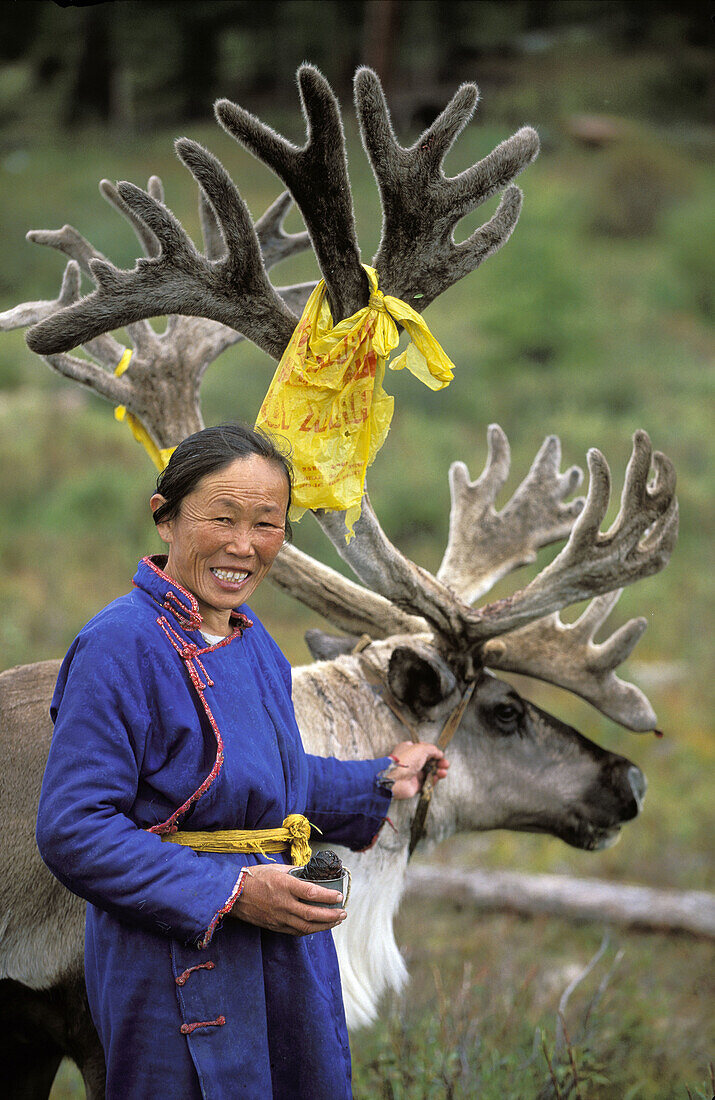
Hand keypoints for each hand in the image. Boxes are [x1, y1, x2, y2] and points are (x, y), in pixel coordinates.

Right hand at [229, 864, 345, 935]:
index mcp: (284, 886)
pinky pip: (296, 931)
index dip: (328, 896)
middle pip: (312, 914)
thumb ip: (294, 872)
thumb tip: (310, 873)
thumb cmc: (254, 878)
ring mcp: (279, 918)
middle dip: (331, 915)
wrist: (233, 895)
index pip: (312, 893)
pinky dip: (310, 930)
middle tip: (343, 913)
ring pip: (306, 927)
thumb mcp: (276, 869)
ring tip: (336, 921)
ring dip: (325, 926)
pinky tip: (319, 926)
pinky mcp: (275, 926)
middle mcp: (283, 904)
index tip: (339, 896)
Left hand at [386, 741, 449, 799]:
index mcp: (409, 750)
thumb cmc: (405, 760)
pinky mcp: (415, 785)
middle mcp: (411, 762)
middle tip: (445, 764)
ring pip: (429, 772)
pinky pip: (427, 782)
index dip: (433, 752)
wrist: (395, 779)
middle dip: (439, 762)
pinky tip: (438, 777)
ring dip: (438, 771)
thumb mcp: (421, 748)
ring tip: (443, 771)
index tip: (440, 754)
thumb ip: (432, 749)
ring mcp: (413, 774)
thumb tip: (440, 753)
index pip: (424, 750)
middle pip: (429, 762)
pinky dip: (434, 780)